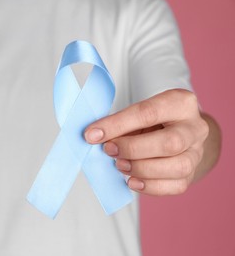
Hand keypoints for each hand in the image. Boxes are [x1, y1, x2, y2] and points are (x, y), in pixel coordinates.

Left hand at [84, 89, 208, 195]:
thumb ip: (120, 123)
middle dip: (133, 149)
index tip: (92, 134)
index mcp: (180, 103)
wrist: (177, 132)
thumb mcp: (137, 113)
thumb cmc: (152, 121)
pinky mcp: (192, 173)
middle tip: (109, 150)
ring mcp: (197, 152)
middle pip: (169, 143)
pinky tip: (132, 181)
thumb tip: (94, 137)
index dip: (116, 125)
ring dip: (142, 169)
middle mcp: (194, 127)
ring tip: (120, 165)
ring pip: (177, 167)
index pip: (147, 113)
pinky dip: (151, 186)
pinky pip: (176, 186)